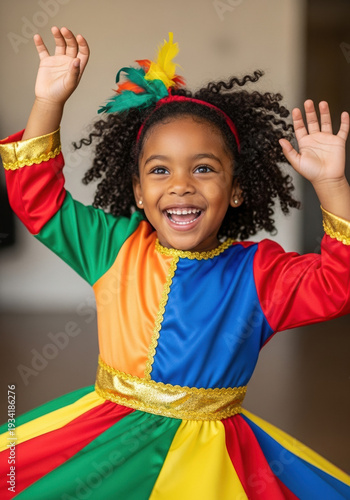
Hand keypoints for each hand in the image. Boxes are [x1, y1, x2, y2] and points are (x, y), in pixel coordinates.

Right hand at [33, 26, 88, 105]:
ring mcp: (57, 61)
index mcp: (77, 67)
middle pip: (71, 45)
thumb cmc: (61, 94)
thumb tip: (77, 60)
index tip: (79, 37)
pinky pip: (43, 50)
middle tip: (64, 30)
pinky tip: (37, 37)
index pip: (83, 52)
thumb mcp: (70, 83)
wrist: (48, 100)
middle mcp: (68, 62)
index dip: (82, 44)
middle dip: (69, 36)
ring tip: (55, 29)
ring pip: (60, 44)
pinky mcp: (46, 62)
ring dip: (58, 36)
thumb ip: (74, 71)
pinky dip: (40, 43)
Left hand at [280, 100, 349, 219]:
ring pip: (326, 122)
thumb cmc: (311, 173)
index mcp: (305, 143)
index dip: (298, 119)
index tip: (296, 110)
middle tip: (308, 102)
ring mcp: (327, 139)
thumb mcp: (296, 161)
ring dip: (324, 113)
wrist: (326, 179)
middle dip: (310, 112)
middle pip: (312, 122)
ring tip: (322, 103)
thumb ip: (288, 151)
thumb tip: (280, 140)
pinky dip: (345, 122)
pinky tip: (344, 114)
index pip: (300, 128)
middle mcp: (316, 139)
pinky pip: (343, 130)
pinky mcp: (338, 142)